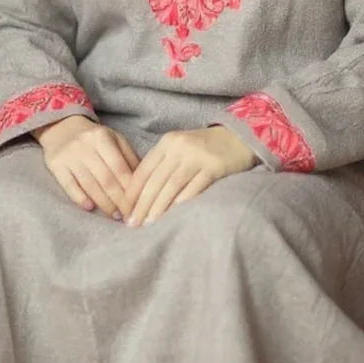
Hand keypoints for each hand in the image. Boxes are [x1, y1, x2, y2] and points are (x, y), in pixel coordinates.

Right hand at [32, 116, 138, 217]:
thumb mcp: (114, 140)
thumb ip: (129, 158)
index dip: (130, 189)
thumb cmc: (94, 138)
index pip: (119, 167)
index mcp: (102, 138)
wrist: (62, 128)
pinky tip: (90, 208)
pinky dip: (80, 198)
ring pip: (89, 184)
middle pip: (105, 179)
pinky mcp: (55, 165)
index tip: (138, 204)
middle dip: (119, 200)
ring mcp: (68, 156)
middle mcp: (84, 146)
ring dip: (103, 203)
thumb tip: (143, 182)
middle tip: (127, 214)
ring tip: (114, 214)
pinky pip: (68, 185)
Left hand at [121, 125, 256, 226]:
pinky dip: (182, 203)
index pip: (143, 170)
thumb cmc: (205, 149)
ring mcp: (197, 156)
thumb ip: (163, 166)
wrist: (239, 137)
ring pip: (171, 186)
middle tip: (132, 224)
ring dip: (158, 207)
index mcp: (167, 143)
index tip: (124, 212)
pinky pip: (194, 188)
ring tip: (149, 225)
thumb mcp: (180, 149)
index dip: (131, 193)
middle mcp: (179, 147)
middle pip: (155, 180)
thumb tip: (141, 197)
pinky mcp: (214, 167)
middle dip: (141, 205)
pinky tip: (174, 216)